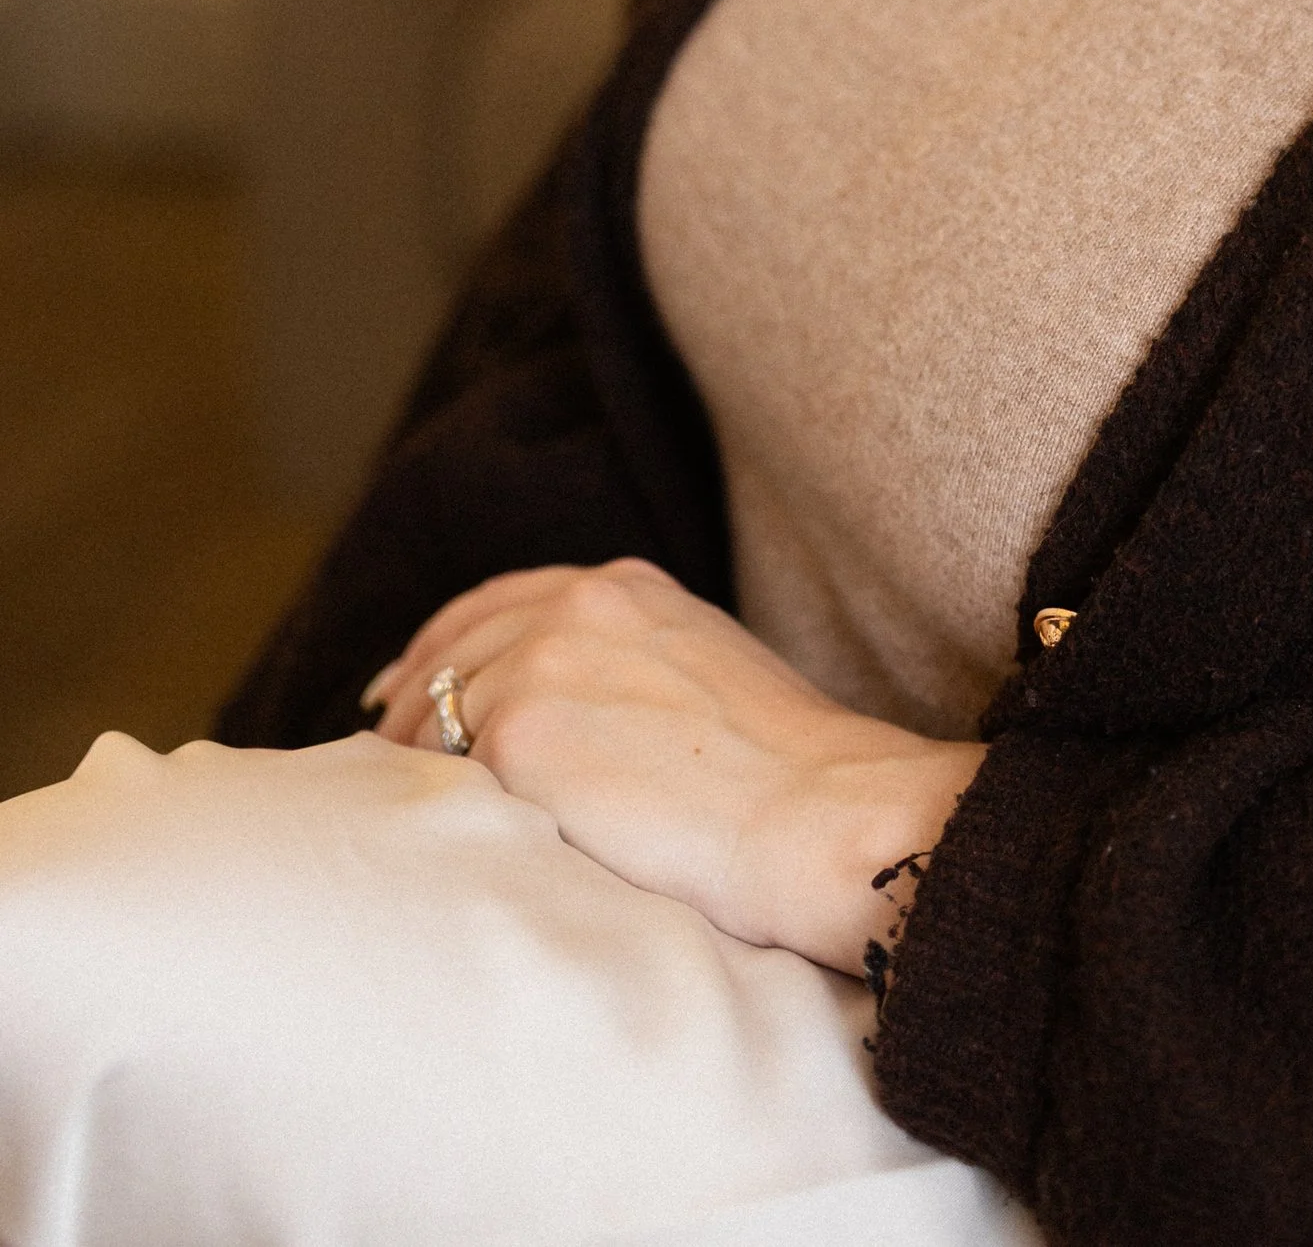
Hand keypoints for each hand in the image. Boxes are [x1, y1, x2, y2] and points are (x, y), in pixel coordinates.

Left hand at [363, 557, 981, 973]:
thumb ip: (626, 665)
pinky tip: (424, 842)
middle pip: (449, 652)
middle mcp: (575, 603)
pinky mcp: (515, 734)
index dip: (441, 649)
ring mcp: (539, 662)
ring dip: (412, 766)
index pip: (498, 603)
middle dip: (410, 708)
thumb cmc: (783, 775)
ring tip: (402, 819)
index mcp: (625, 586)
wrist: (816, 814)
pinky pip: (437, 774)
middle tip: (380, 759)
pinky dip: (425, 805)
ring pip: (429, 716)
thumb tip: (560, 716)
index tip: (403, 689)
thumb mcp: (702, 671)